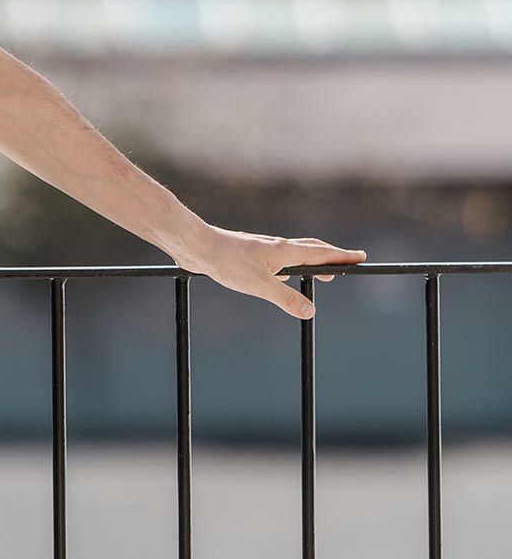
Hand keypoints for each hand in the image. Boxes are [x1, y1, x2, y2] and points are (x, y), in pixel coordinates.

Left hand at [172, 226, 366, 321]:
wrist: (197, 247)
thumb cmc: (227, 262)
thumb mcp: (260, 285)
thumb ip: (285, 298)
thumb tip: (310, 311)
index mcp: (285, 251)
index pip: (322, 253)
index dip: (342, 257)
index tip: (361, 258)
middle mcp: (277, 247)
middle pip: (312, 250)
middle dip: (331, 258)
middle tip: (346, 265)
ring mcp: (262, 250)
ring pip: (294, 254)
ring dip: (311, 261)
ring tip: (319, 272)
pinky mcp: (248, 255)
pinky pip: (277, 260)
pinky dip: (289, 265)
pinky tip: (279, 274)